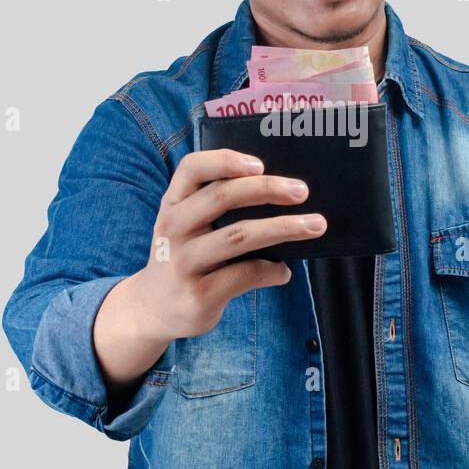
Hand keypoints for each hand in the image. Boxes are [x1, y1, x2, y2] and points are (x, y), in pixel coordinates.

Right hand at [126, 149, 325, 344]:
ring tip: (315, 225)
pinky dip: (272, 270)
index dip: (225, 160)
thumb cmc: (184, 255)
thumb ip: (214, 206)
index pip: (191, 168)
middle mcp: (173, 229)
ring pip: (239, 236)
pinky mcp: (199, 294)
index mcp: (172, 204)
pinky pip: (245, 275)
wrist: (153, 308)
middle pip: (222, 196)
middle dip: (268, 189)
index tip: (260, 163)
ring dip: (283, 228)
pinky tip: (284, 271)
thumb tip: (281, 192)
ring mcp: (183, 263)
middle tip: (302, 191)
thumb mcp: (185, 225)